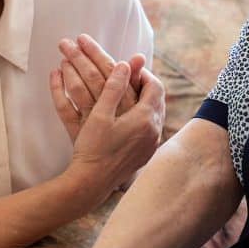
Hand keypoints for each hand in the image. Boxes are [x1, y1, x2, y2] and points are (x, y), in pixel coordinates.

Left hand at [50, 34, 144, 141]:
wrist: (104, 179)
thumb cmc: (123, 144)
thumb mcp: (136, 115)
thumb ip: (134, 86)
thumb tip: (136, 57)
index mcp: (137, 112)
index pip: (125, 77)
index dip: (114, 60)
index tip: (103, 50)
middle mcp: (117, 116)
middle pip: (100, 78)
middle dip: (89, 54)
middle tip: (78, 38)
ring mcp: (96, 125)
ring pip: (82, 89)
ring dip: (73, 66)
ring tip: (64, 49)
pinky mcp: (79, 133)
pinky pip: (65, 108)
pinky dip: (57, 89)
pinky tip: (54, 73)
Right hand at [62, 61, 164, 203]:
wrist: (91, 183)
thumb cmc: (93, 148)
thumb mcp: (100, 114)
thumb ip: (114, 88)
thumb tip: (125, 64)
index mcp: (145, 119)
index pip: (154, 87)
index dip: (143, 74)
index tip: (130, 68)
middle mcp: (154, 131)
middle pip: (158, 100)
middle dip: (146, 86)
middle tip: (132, 78)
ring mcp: (151, 144)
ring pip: (155, 115)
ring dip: (145, 101)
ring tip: (132, 94)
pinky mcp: (145, 154)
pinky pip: (151, 129)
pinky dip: (143, 117)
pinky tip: (130, 117)